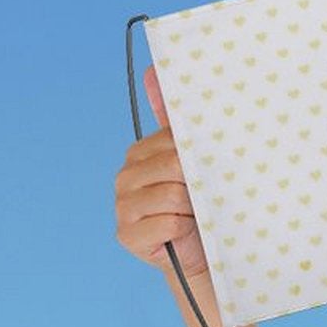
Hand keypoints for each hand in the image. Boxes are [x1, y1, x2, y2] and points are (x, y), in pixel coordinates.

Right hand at [114, 68, 209, 279]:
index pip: (174, 143)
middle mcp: (125, 176)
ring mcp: (122, 206)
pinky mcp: (127, 234)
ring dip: (193, 209)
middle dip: (197, 185)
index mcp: (139, 154)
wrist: (201, 255)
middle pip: (175, 166)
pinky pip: (170, 222)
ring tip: (194, 217)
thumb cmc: (201, 207)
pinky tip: (183, 235)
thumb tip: (153, 70)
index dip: (198, 160)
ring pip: (174, 194)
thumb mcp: (194, 162)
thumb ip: (174, 120)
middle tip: (202, 200)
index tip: (204, 175)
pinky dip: (185, 230)